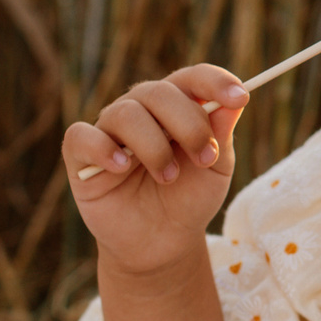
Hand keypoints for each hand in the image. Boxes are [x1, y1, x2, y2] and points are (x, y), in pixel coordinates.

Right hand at [63, 66, 247, 275]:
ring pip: (125, 113)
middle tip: (204, 158)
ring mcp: (108, 130)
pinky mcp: (80, 156)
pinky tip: (122, 168)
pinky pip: (81, 136)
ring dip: (153, 146)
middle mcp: (140, 110)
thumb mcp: (216, 169)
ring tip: (168, 178)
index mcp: (175, 106)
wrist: (161, 243)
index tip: (240, 98)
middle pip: (159, 92)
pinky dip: (102, 149)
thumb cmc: (188, 200)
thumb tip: (235, 101)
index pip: (191, 77)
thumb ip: (222, 133)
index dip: (214, 81)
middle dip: (188, 124)